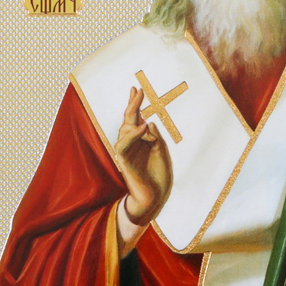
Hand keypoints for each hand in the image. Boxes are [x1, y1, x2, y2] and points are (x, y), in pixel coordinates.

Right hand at [115, 87, 172, 228]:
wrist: (155, 196)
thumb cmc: (158, 174)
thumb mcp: (162, 150)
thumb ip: (156, 136)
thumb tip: (149, 122)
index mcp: (140, 139)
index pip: (135, 118)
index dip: (134, 104)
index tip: (135, 89)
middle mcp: (131, 143)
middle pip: (128, 120)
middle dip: (132, 105)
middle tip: (137, 91)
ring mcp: (126, 151)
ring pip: (124, 130)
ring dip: (133, 117)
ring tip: (141, 107)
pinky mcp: (124, 161)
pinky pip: (124, 145)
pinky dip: (132, 135)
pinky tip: (142, 127)